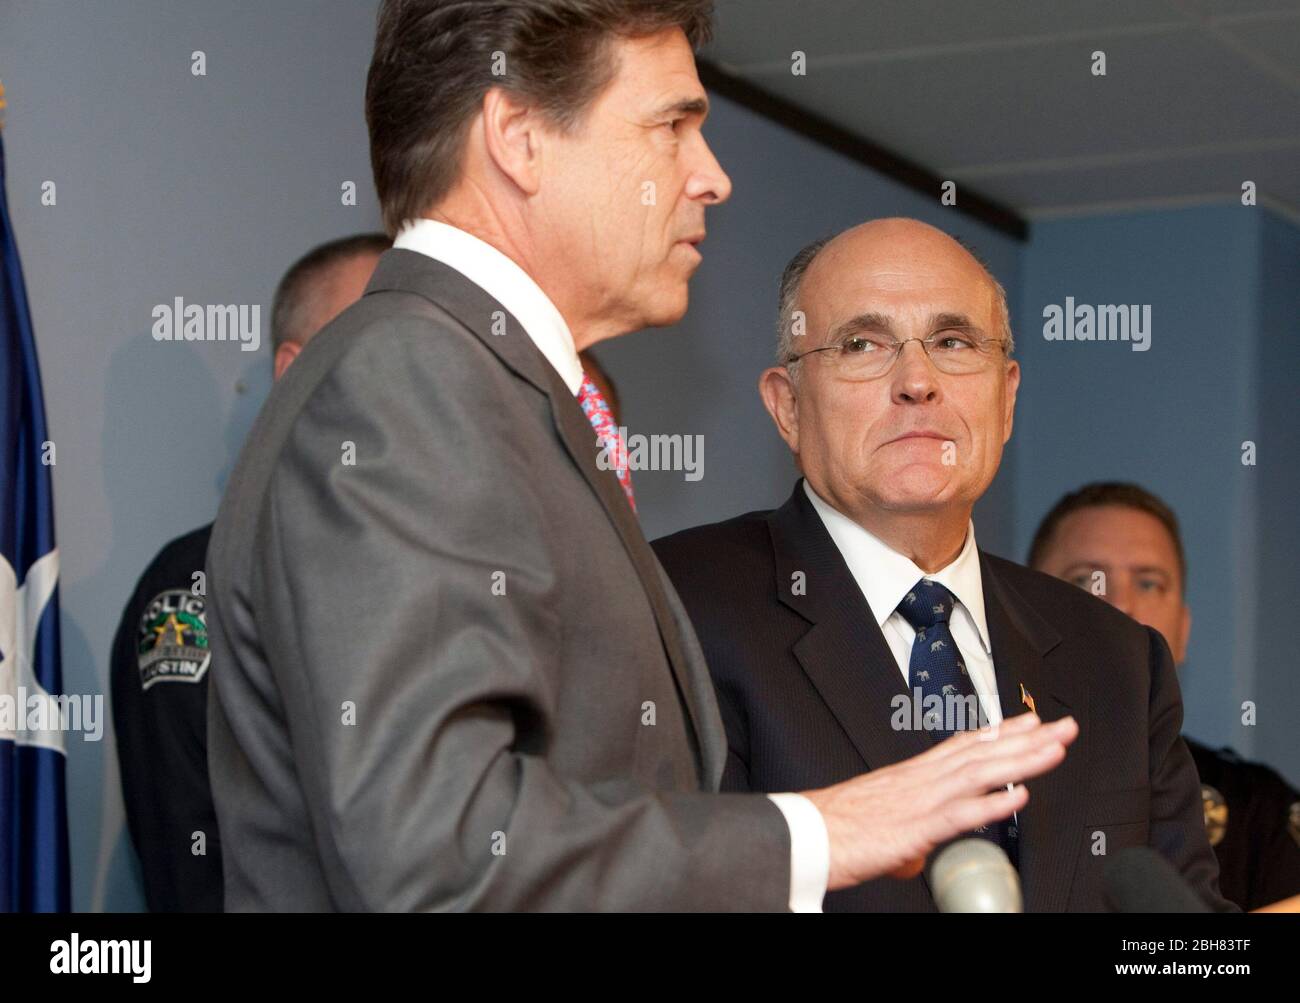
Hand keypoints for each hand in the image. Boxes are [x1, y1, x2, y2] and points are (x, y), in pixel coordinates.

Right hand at [803, 713, 1077, 890]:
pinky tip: (1020, 796)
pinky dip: (993, 803)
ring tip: (1055, 750)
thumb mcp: (880, 821)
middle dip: (1027, 738)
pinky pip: (961, 813)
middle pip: (982, 751)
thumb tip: (918, 850)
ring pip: (980, 773)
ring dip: (1022, 760)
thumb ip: (907, 831)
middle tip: (1063, 726)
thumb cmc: (837, 826)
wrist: (807, 831)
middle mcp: (921, 779)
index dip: (1000, 731)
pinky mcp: (916, 827)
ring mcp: (921, 800)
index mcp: (912, 774)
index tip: (1029, 721)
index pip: (965, 745)